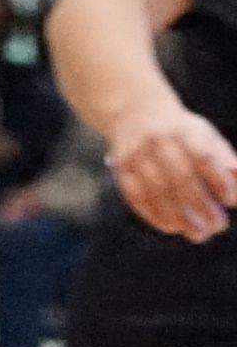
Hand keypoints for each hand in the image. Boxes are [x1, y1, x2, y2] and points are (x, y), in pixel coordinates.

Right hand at [117, 100, 236, 242]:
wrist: (134, 112)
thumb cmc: (181, 131)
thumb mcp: (205, 135)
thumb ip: (223, 158)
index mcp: (184, 130)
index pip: (203, 157)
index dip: (218, 180)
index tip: (231, 201)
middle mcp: (158, 141)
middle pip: (180, 178)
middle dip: (200, 205)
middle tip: (217, 227)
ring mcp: (136, 155)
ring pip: (157, 191)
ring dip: (178, 216)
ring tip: (198, 234)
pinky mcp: (121, 169)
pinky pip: (136, 196)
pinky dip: (154, 215)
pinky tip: (172, 227)